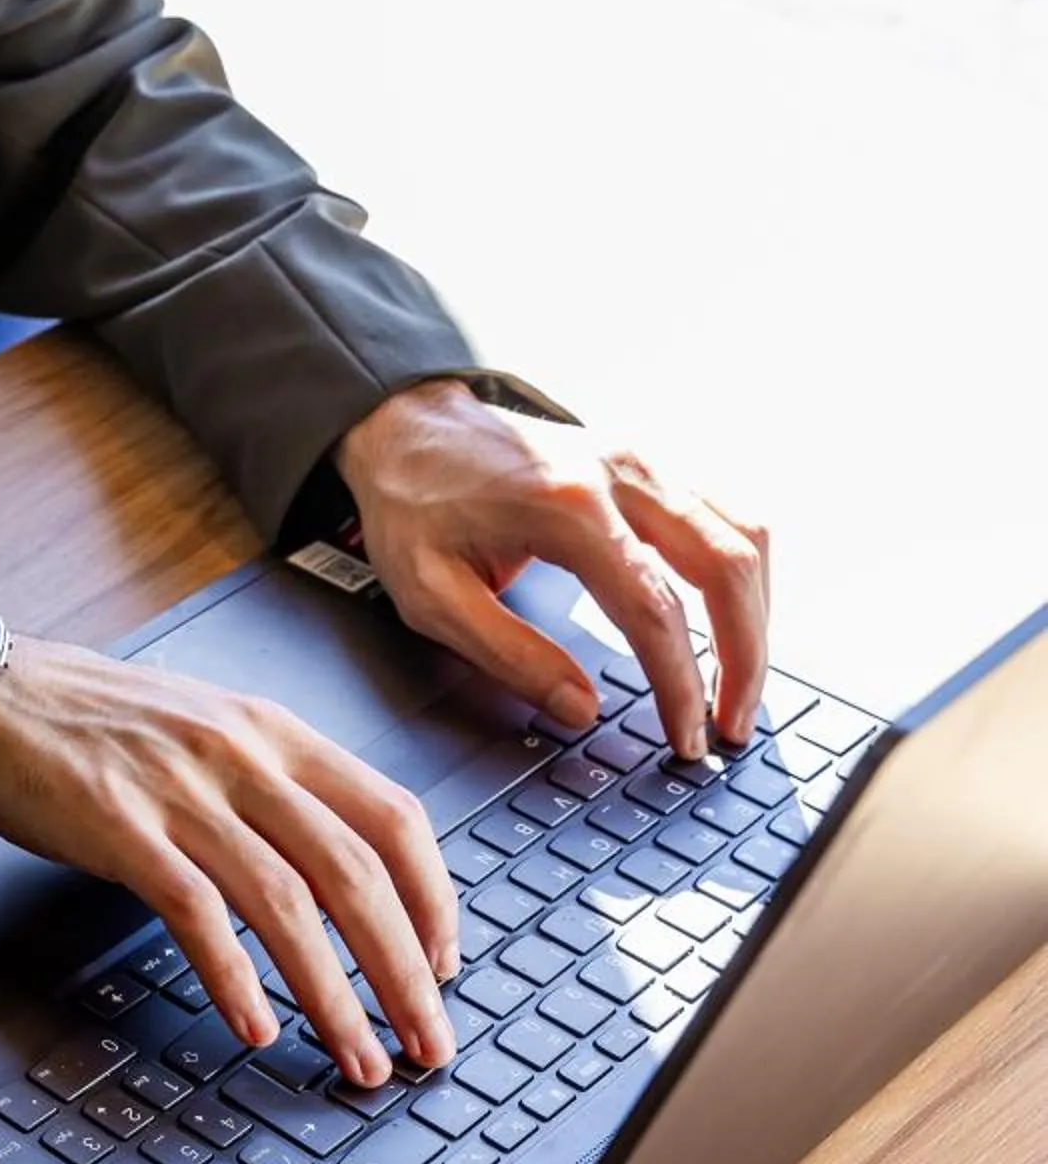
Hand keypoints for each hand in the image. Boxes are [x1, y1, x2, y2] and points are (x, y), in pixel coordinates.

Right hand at [0, 637, 460, 1087]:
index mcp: (275, 732)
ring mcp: (180, 791)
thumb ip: (273, 784)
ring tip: (357, 1054)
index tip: (445, 966)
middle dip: (404, 971)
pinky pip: (195, 913)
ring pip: (288, 903)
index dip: (434, 901)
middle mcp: (241, 756)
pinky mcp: (119, 829)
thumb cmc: (91, 722)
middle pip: (356, 873)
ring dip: (333, 994)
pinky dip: (234, 976)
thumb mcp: (207, 727)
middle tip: (428, 1041)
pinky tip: (255, 1025)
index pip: (393, 817)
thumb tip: (341, 867)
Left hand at [339, 381, 771, 756]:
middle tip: (732, 725)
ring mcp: (644, 461)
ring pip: (745, 533)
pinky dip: (743, 572)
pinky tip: (733, 619)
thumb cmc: (413, 503)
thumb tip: (579, 708)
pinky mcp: (649, 463)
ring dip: (757, 613)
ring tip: (740, 684)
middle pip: (727, 566)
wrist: (407, 426)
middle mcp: (621, 474)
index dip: (680, 684)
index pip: (655, 610)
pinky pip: (726, 513)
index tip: (687, 737)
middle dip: (744, 655)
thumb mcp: (431, 595)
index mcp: (566, 508)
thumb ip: (508, 656)